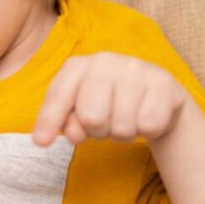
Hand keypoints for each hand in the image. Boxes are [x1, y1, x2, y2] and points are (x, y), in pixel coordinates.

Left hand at [32, 52, 187, 146]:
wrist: (154, 95)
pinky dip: (147, 131)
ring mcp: (135, 68)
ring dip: (123, 134)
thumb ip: (67, 122)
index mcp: (76, 66)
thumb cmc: (107, 103)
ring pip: (122, 126)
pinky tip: (145, 115)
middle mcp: (104, 61)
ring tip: (125, 119)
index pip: (58, 96)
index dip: (48, 121)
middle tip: (105, 123)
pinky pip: (149, 125)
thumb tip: (72, 135)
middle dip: (97, 131)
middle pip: (91, 117)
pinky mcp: (163, 82)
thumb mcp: (79, 111)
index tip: (41, 142)